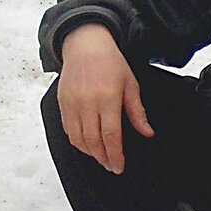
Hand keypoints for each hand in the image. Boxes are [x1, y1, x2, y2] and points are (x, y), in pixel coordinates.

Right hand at [58, 24, 153, 173]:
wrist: (85, 44)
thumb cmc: (110, 62)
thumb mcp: (130, 84)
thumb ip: (137, 112)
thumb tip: (147, 132)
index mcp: (108, 98)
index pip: (111, 136)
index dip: (115, 156)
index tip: (119, 166)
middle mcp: (88, 103)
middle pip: (94, 142)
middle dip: (104, 158)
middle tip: (112, 166)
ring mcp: (73, 104)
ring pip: (79, 140)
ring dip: (91, 153)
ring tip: (102, 157)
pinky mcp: (63, 104)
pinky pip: (69, 131)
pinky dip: (78, 142)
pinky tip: (88, 145)